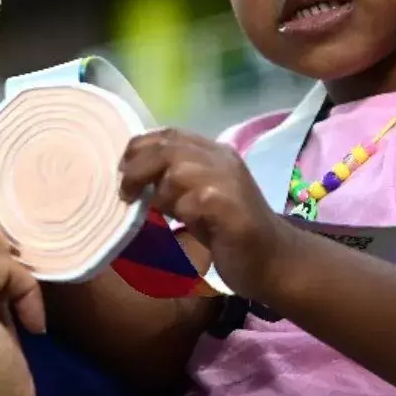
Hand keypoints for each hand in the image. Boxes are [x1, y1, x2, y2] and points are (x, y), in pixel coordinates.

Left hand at [118, 128, 288, 301]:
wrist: (273, 260)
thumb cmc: (228, 232)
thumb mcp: (197, 199)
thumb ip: (174, 182)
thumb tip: (133, 179)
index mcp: (214, 153)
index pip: (169, 134)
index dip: (140, 147)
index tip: (122, 168)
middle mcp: (222, 160)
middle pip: (168, 148)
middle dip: (139, 168)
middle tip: (126, 192)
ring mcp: (228, 181)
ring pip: (176, 172)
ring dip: (161, 195)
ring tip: (167, 215)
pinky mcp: (230, 206)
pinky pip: (191, 201)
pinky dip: (181, 213)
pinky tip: (187, 226)